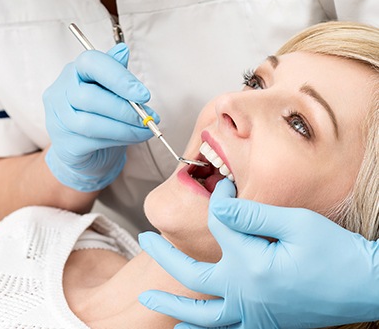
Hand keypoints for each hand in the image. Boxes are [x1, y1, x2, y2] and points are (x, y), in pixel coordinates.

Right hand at [43, 43, 157, 190]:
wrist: (86, 151)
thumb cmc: (100, 114)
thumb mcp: (110, 90)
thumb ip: (116, 72)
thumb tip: (123, 50)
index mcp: (73, 72)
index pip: (90, 63)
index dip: (118, 77)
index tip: (144, 94)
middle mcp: (60, 92)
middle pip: (89, 96)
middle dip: (125, 109)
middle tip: (148, 117)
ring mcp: (58, 120)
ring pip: (91, 123)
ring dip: (125, 128)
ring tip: (145, 129)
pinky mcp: (65, 144)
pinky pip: (93, 142)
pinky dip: (119, 140)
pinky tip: (133, 137)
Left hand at [139, 179, 378, 328]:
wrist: (367, 287)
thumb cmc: (335, 252)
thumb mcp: (296, 222)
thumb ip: (250, 212)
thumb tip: (217, 202)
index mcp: (249, 265)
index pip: (219, 222)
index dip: (220, 198)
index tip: (225, 184)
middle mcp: (244, 293)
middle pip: (191, 274)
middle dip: (165, 255)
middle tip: (144, 238)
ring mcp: (253, 314)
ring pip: (202, 315)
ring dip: (173, 306)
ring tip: (147, 301)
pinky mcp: (265, 323)